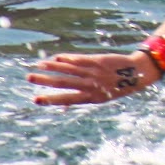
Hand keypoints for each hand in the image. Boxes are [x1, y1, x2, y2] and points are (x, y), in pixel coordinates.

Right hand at [28, 51, 159, 105]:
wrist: (136, 74)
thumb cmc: (116, 87)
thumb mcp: (100, 98)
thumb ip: (82, 99)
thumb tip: (62, 107)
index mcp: (91, 98)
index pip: (66, 99)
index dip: (50, 100)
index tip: (36, 99)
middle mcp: (90, 85)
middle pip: (63, 83)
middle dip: (45, 80)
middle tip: (29, 78)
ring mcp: (93, 72)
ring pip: (68, 69)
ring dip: (52, 67)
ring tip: (39, 65)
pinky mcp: (97, 61)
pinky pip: (78, 59)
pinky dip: (66, 58)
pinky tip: (56, 57)